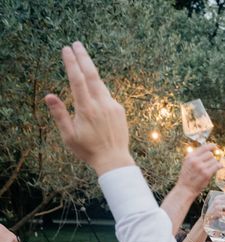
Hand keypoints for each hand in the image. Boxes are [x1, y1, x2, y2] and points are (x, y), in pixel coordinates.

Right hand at [45, 42, 132, 175]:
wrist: (114, 160)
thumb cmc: (88, 150)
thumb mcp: (68, 135)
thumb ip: (59, 114)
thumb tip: (49, 95)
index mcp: (86, 108)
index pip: (77, 79)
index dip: (71, 63)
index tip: (66, 50)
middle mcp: (101, 104)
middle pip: (92, 75)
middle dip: (83, 57)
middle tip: (76, 44)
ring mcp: (112, 106)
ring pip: (100, 84)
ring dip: (91, 72)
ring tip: (83, 61)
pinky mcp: (119, 110)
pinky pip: (107, 96)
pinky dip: (99, 90)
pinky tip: (93, 92)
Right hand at [176, 143, 221, 196]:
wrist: (185, 189)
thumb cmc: (187, 177)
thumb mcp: (187, 164)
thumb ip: (195, 157)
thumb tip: (208, 151)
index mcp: (190, 157)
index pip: (203, 147)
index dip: (211, 146)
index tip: (215, 146)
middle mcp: (195, 161)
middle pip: (210, 154)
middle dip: (211, 158)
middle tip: (210, 163)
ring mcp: (201, 167)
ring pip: (214, 160)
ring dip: (214, 164)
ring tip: (211, 168)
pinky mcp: (206, 174)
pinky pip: (217, 166)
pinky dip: (220, 166)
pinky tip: (220, 167)